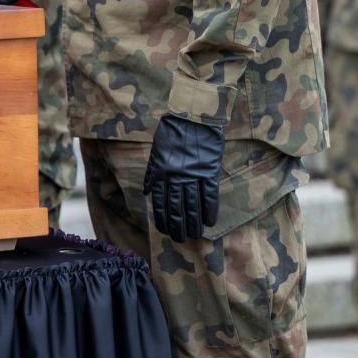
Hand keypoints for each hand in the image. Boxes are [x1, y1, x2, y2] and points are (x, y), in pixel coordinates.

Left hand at [143, 115, 225, 241]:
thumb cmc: (171, 133)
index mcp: (161, 173)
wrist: (191, 117)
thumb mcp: (156, 152)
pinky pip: (209, 195)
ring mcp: (193, 175)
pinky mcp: (208, 171)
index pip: (160, 202)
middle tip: (181, 239)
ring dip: (194, 222)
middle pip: (176, 208)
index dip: (162, 219)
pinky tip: (209, 221)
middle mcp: (175, 177)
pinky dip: (209, 209)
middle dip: (177, 226)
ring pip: (192, 205)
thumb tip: (148, 192)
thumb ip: (152, 174)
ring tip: (195, 235)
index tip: (165, 231)